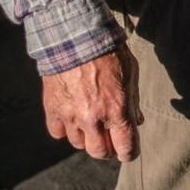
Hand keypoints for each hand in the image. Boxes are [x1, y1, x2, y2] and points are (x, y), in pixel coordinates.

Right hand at [41, 47, 138, 161]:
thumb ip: (134, 101)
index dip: (129, 153)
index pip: (126, 147)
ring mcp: (71, 115)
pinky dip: (65, 129)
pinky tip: (72, 117)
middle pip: (100, 151)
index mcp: (117, 110)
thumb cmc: (109, 52)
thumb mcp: (131, 73)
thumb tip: (137, 122)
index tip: (128, 152)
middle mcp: (93, 118)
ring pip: (78, 144)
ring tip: (90, 123)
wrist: (76, 35)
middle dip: (107, 149)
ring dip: (86, 137)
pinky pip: (58, 132)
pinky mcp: (53, 109)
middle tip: (110, 139)